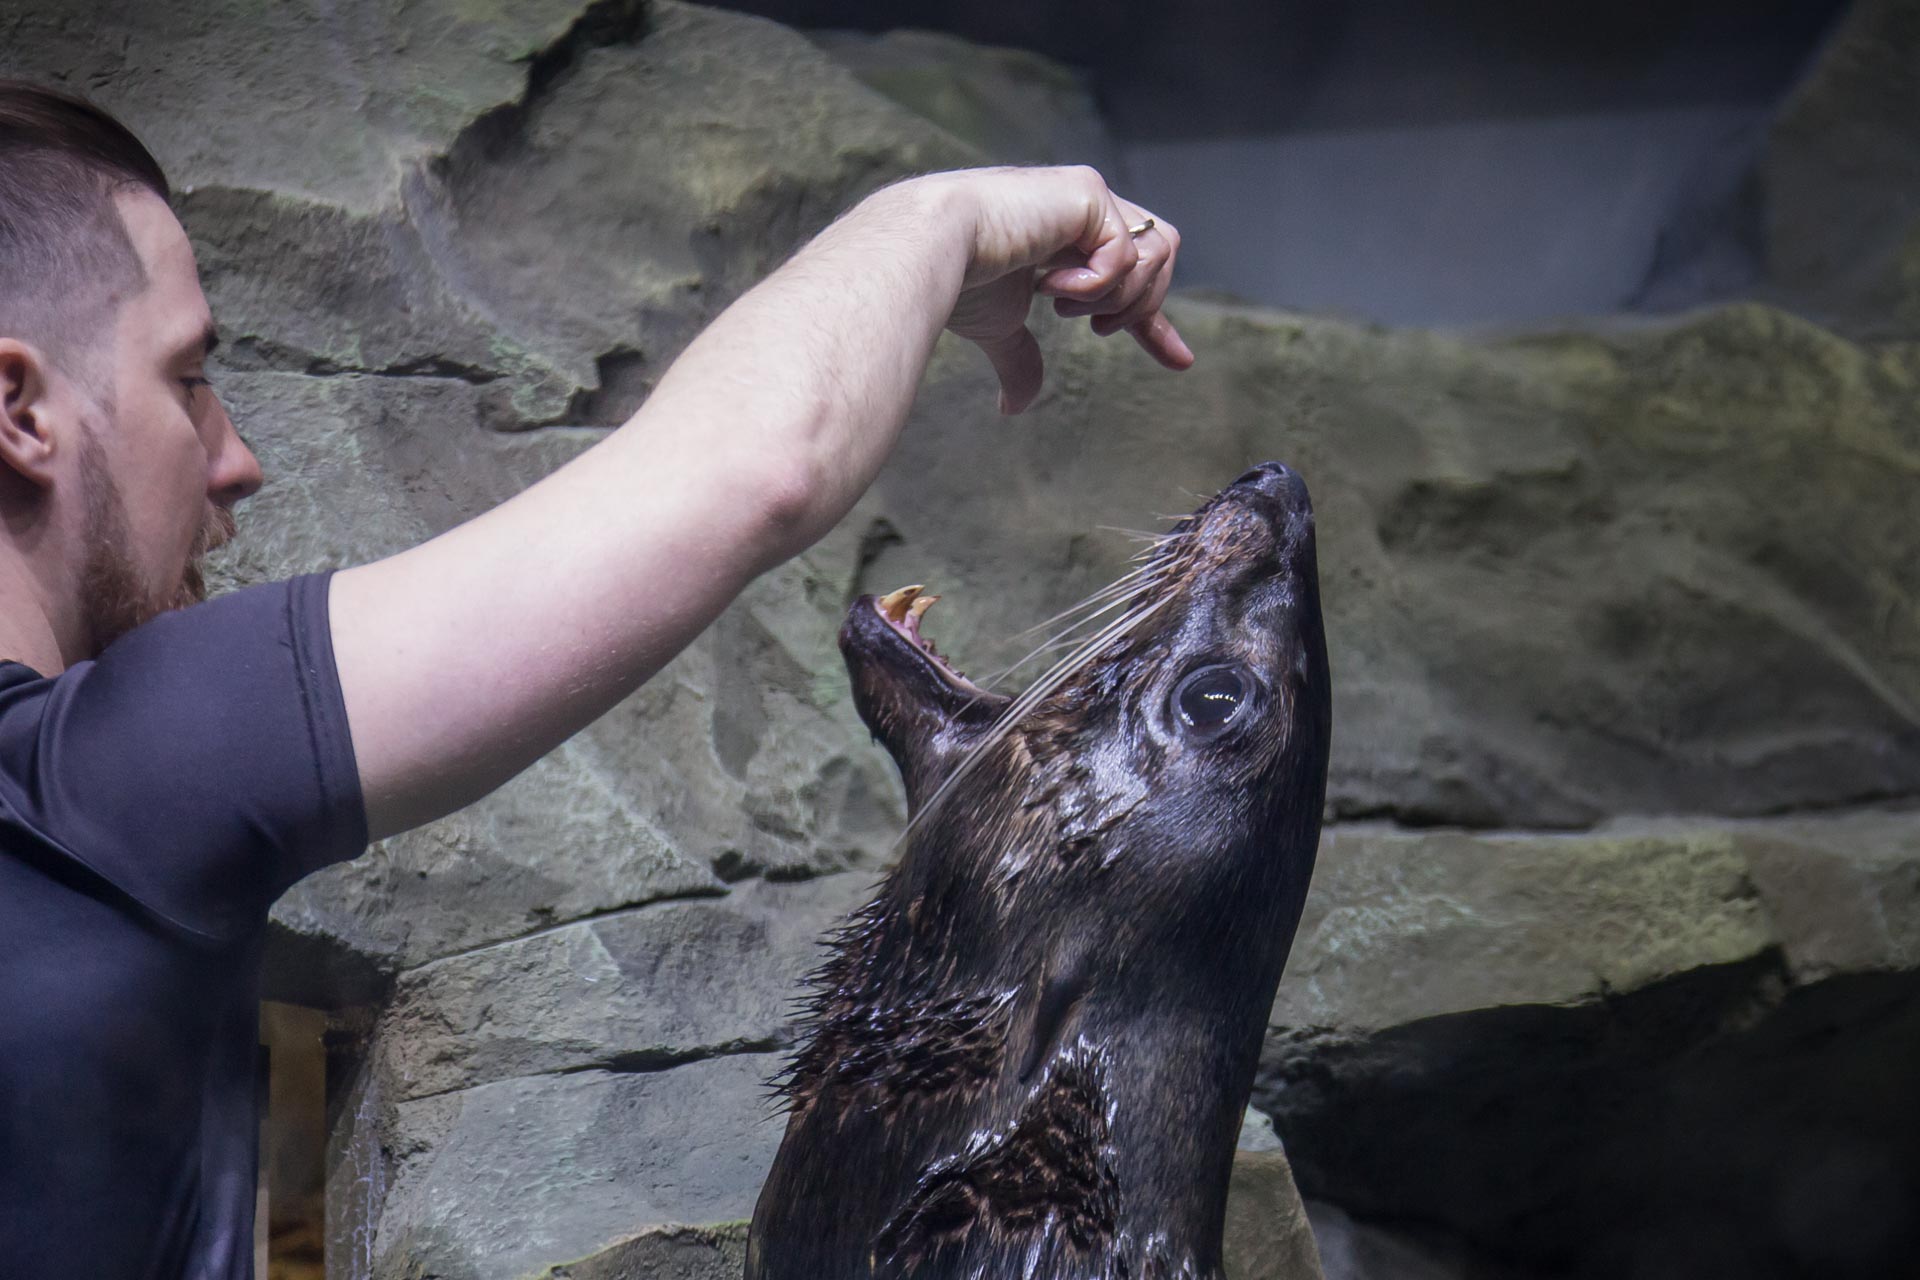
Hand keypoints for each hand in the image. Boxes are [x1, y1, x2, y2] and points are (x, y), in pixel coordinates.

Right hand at [913, 166, 1193, 413]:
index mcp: (1067, 237)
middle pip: (1160, 257)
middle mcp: (1083, 208)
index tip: (1179, 361)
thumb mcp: (999, 329)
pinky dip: (1093, 284)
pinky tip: (1049, 284)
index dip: (1155, 321)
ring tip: (1061, 303)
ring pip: (1155, 254)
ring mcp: (1087, 196)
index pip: (1132, 276)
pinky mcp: (1087, 192)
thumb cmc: (955, 282)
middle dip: (1142, 305)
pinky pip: (1126, 254)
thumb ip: (1020, 359)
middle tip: (1099, 327)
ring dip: (1115, 295)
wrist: (930, 253)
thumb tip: (1014, 409)